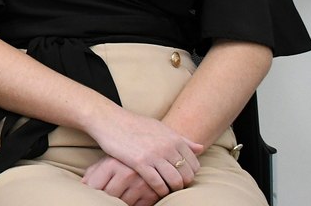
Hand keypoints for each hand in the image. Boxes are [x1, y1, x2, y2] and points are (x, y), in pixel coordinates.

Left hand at [83, 156, 162, 205]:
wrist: (151, 149)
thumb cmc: (124, 158)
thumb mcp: (107, 160)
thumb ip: (92, 173)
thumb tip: (82, 187)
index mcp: (112, 164)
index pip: (94, 187)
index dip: (93, 190)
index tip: (96, 189)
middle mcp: (127, 174)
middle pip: (109, 196)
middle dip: (107, 195)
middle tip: (111, 189)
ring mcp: (142, 184)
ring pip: (123, 203)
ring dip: (121, 199)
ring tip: (122, 190)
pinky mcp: (154, 193)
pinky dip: (134, 203)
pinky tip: (133, 194)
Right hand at [87, 110, 202, 197]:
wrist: (110, 120)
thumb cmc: (134, 124)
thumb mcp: (160, 128)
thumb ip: (181, 139)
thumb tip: (200, 148)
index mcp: (174, 138)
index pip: (194, 164)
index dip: (190, 174)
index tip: (181, 177)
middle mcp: (168, 147)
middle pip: (187, 174)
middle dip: (183, 183)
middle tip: (174, 185)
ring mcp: (154, 155)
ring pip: (175, 181)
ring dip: (172, 189)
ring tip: (167, 189)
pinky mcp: (140, 162)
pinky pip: (157, 183)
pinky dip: (160, 190)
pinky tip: (156, 190)